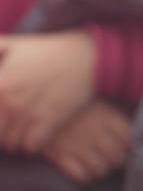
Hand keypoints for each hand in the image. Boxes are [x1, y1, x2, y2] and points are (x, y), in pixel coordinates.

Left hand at [0, 30, 97, 153]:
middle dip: (2, 134)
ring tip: (22, 133)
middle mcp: (9, 101)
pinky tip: (36, 136)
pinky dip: (31, 145)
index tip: (3, 115)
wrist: (86, 55)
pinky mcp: (50, 120)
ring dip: (15, 142)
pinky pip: (31, 147)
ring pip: (11, 143)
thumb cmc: (47, 50)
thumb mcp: (12, 43)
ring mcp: (29, 112)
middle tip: (10, 128)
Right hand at [41, 100, 131, 185]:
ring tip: (100, 166)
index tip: (126, 149)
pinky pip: (81, 177)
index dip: (130, 149)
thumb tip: (140, 126)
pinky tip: (85, 170)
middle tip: (113, 160)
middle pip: (118, 159)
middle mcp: (96, 133)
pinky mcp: (61, 156)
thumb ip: (121, 113)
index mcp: (109, 118)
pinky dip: (86, 177)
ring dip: (102, 171)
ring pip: (101, 171)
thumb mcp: (102, 101)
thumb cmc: (78, 104)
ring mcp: (78, 145)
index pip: (130, 142)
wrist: (42, 106)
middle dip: (117, 162)